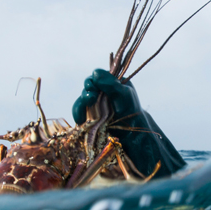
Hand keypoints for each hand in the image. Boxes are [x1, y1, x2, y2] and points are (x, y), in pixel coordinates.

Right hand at [71, 69, 185, 177]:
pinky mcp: (91, 118)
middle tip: (92, 98)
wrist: (132, 137)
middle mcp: (104, 94)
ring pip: (81, 101)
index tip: (94, 87)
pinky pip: (79, 113)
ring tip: (86, 107)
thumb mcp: (124, 95)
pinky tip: (80, 120)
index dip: (93, 81)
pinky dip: (78, 115)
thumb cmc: (131, 114)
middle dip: (87, 93)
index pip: (97, 77)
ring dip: (81, 104)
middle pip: (87, 88)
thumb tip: (95, 72)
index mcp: (113, 84)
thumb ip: (111, 83)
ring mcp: (97, 106)